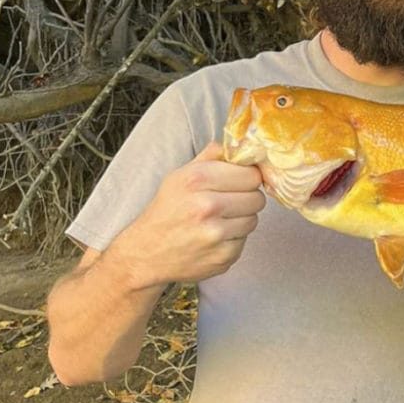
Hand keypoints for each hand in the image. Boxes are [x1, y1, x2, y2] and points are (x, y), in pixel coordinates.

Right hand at [108, 142, 266, 288]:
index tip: (239, 181)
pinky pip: (244, 241)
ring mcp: (216, 234)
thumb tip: (242, 145)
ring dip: (241, 219)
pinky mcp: (223, 257)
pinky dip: (233, 239)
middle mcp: (207, 206)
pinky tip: (214, 237)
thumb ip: (212, 156)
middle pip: (257, 197)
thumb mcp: (180, 175)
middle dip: (247, 198)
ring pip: (254, 219)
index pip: (252, 174)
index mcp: (197, 179)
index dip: (247, 177)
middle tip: (228, 201)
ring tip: (219, 219)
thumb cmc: (166, 210)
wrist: (145, 253)